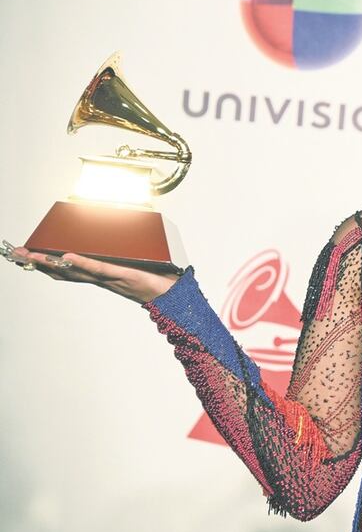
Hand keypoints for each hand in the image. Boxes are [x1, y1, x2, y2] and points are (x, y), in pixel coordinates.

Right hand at [3, 240, 179, 303]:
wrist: (175, 297)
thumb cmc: (158, 280)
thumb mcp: (136, 264)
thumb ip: (123, 254)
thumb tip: (120, 235)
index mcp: (101, 275)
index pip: (68, 269)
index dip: (45, 262)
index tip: (26, 254)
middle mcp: (101, 278)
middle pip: (63, 270)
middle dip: (37, 262)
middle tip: (16, 254)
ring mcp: (110, 278)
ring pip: (75, 270)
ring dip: (51, 262)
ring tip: (31, 255)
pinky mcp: (123, 275)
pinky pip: (99, 269)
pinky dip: (83, 263)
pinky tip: (67, 256)